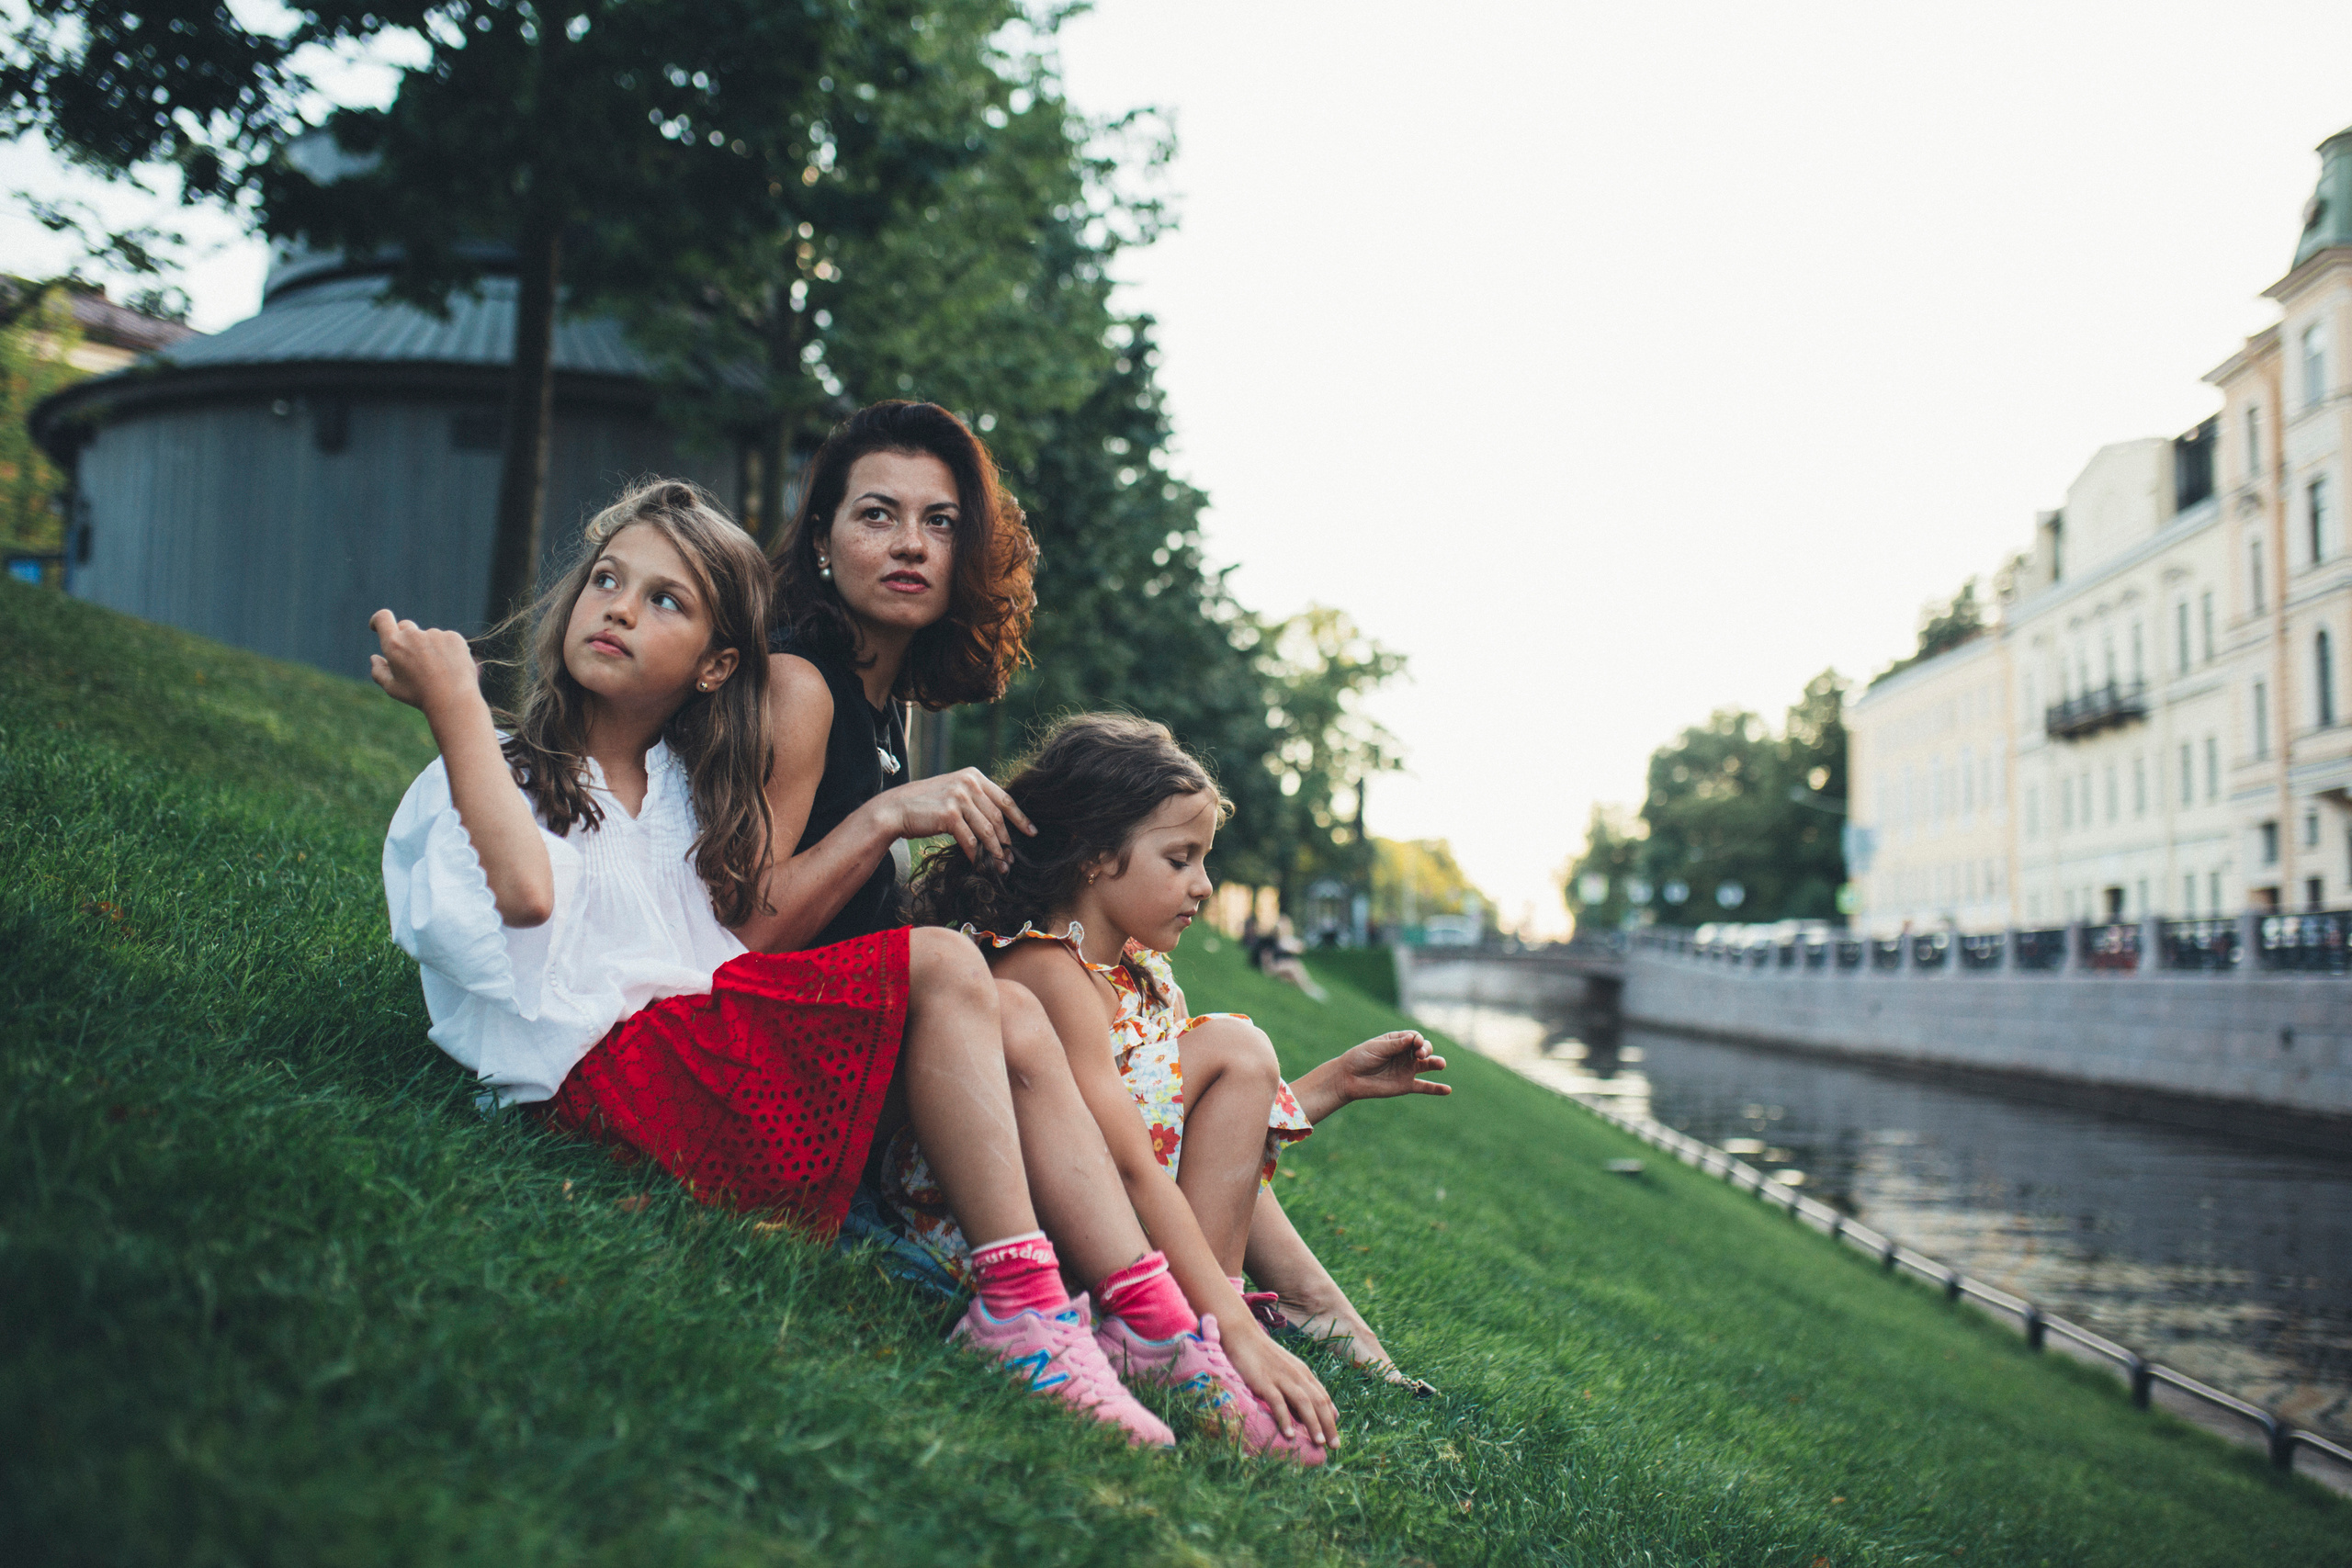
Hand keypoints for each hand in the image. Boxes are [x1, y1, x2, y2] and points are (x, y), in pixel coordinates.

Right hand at [369, 609, 484, 717]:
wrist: (453, 700)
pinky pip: (446, 640)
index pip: (382, 618)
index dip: (378, 620)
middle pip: (406, 627)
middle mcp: (413, 635)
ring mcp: (435, 634)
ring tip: (438, 672)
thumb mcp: (393, 688)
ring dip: (429, 648)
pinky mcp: (453, 637)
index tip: (377, 626)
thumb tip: (374, 658)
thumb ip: (379, 672)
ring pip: (428, 636)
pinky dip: (446, 650)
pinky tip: (450, 667)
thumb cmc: (419, 696)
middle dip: (407, 639)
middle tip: (416, 661)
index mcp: (394, 644)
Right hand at [875, 767, 1033, 870]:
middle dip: (1007, 841)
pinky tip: (979, 866)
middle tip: (1011, 859)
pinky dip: (977, 856)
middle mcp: (969, 783)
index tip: (1032, 833)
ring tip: (1000, 867)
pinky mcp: (949, 814)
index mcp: (974, 775)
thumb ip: (975, 799)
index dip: (1020, 819)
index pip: (1005, 799)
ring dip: (994, 852)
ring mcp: (959, 797)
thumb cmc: (926, 805)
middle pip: (998, 817)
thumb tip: (1000, 823)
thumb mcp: (954, 792)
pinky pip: (970, 840)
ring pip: (987, 831)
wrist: (895, 809)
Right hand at [1219, 1316, 1339, 1448]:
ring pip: (1303, 1403)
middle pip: (1318, 1402)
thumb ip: (1302, 1387)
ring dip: (1312, 1423)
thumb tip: (1313, 1408)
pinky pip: (1278, 1402)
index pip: (1323, 1398)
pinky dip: (1285, 1418)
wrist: (1243, 1336)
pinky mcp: (1264, 1382)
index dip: (1331, 1419)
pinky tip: (1289, 1434)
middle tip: (1334, 1446)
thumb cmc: (1264, 1356)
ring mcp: (1281, 1378)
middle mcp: (1297, 1375)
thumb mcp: (1288, 1369)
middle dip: (1328, 1425)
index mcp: (1304, 1373)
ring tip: (1318, 1442)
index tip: (1335, 1438)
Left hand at [1330, 1031, 1448, 1105]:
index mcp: (1397, 1041)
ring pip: (1427, 1065)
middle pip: (1424, 1048)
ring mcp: (1407, 1070)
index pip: (1414, 1037)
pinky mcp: (1406, 1085)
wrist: (1349, 1078)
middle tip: (1421, 1054)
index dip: (1418, 1039)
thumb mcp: (1376, 1048)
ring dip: (1436, 1063)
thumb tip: (1413, 1038)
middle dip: (1426, 1049)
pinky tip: (1448, 1090)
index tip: (1415, 1043)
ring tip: (1441, 1064)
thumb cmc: (1360, 1058)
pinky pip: (1424, 1087)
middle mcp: (1405, 1054)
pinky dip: (1436, 1089)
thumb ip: (1395, 1045)